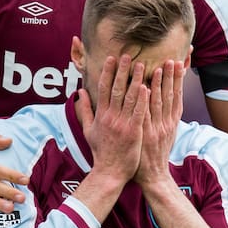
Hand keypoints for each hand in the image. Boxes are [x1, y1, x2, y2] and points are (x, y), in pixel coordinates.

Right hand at [76, 54, 145, 183]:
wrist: (109, 172)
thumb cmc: (100, 152)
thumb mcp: (88, 130)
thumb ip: (84, 110)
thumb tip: (79, 92)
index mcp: (100, 115)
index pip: (104, 88)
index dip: (108, 72)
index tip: (112, 58)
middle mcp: (110, 117)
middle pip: (117, 89)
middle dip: (122, 71)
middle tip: (128, 55)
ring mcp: (122, 124)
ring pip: (129, 98)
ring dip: (136, 80)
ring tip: (142, 65)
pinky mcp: (133, 132)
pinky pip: (139, 112)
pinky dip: (142, 99)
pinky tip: (147, 87)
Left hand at [134, 60, 184, 186]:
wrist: (153, 177)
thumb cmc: (155, 156)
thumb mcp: (165, 136)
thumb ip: (164, 119)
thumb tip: (163, 104)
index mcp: (171, 122)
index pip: (176, 95)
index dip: (178, 79)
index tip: (180, 63)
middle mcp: (166, 123)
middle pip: (170, 95)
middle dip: (172, 76)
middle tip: (172, 58)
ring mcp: (156, 128)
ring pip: (159, 101)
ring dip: (160, 83)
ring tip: (160, 66)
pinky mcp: (145, 134)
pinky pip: (145, 113)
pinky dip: (146, 100)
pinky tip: (145, 87)